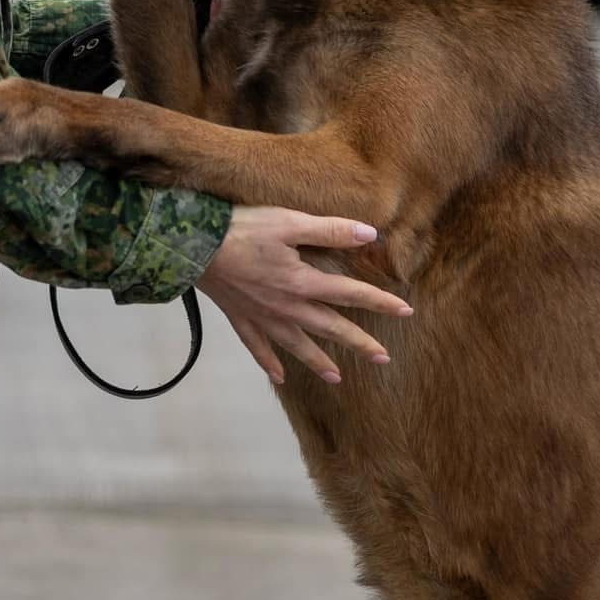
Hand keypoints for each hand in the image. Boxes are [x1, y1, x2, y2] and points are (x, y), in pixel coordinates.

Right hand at [196, 206, 412, 386]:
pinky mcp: (240, 318)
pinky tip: (278, 378)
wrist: (194, 248)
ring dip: (319, 361)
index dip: (380, 302)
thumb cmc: (244, 229)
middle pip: (330, 328)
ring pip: (297, 345)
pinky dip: (269, 363)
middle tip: (383, 359)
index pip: (350, 294)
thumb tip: (370, 234)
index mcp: (303, 282)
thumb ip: (330, 230)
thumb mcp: (289, 222)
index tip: (406, 311)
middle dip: (358, 343)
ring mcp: (263, 317)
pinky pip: (258, 348)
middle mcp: (287, 307)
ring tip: (337, 378)